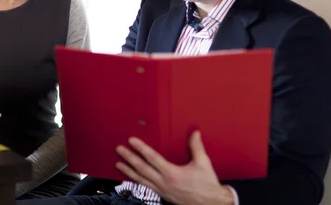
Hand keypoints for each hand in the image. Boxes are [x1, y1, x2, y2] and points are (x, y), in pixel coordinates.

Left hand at [116, 131, 233, 204]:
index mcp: (172, 173)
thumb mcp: (203, 163)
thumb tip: (195, 132)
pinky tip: (131, 178)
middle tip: (119, 149)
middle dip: (129, 158)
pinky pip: (146, 188)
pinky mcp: (163, 196)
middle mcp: (164, 183)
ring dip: (128, 171)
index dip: (141, 148)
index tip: (131, 140)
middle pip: (142, 169)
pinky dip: (136, 182)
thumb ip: (196, 147)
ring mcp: (162, 191)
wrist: (212, 204)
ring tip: (118, 164)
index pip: (152, 158)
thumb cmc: (207, 184)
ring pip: (141, 180)